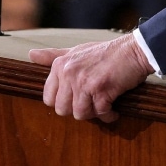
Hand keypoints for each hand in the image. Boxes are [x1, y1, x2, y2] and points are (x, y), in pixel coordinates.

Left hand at [29, 34, 154, 122]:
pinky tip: (114, 108)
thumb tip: (31, 54)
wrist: (134, 51)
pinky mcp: (100, 89)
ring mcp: (84, 81)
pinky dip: (109, 115)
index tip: (77, 99)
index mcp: (60, 65)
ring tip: (103, 105)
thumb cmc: (106, 53)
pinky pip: (100, 113)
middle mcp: (69, 72)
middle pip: (63, 109)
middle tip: (92, 103)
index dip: (63, 102)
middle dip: (79, 110)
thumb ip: (53, 55)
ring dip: (94, 113)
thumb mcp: (76, 51)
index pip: (48, 98)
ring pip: (80, 114)